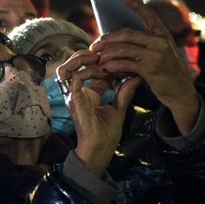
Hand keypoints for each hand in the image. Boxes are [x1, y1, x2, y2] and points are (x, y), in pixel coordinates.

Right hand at [56, 50, 140, 176]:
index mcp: (86, 93)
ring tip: (98, 59)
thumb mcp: (119, 108)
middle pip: (73, 63)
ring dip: (82, 59)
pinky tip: (101, 72)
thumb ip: (125, 92)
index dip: (101, 60)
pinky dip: (87, 71)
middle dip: (87, 54)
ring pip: (68, 67)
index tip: (116, 58)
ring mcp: (73, 95)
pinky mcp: (74, 99)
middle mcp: (77, 91)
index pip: (88, 68)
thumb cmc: (107, 133)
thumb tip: (136, 77)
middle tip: (104, 54)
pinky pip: (75, 78)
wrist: (101, 149)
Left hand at [90, 0, 199, 133]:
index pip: (149, 14)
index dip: (136, 4)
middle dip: (108, 38)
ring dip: (107, 53)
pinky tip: (106, 68)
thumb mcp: (160, 54)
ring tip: (97, 58)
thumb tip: (117, 41)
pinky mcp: (151, 69)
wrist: (181, 93)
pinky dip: (113, 65)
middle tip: (95, 44)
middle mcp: (161, 41)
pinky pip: (125, 63)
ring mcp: (156, 54)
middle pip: (127, 33)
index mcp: (163, 34)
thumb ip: (145, 45)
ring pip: (124, 48)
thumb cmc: (166, 74)